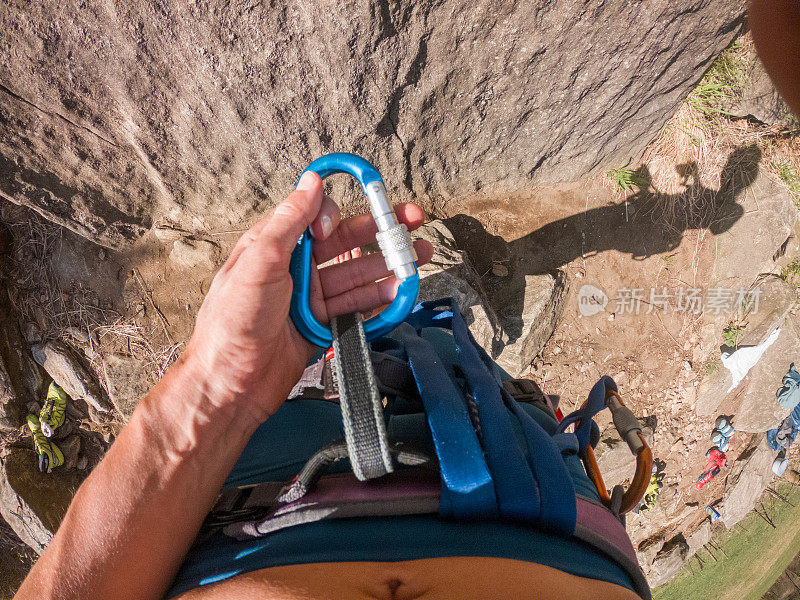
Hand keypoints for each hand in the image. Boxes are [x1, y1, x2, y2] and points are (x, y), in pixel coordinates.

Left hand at [182, 172, 432, 425]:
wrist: (231, 384)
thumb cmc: (231, 324)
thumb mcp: (258, 262)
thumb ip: (288, 221)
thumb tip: (310, 182)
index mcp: (274, 246)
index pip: (315, 216)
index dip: (334, 215)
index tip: (334, 229)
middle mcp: (295, 269)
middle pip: (346, 243)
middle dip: (380, 232)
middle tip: (411, 223)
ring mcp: (310, 298)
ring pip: (357, 274)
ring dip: (388, 265)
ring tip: (417, 257)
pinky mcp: (321, 325)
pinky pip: (356, 307)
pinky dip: (379, 300)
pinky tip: (398, 292)